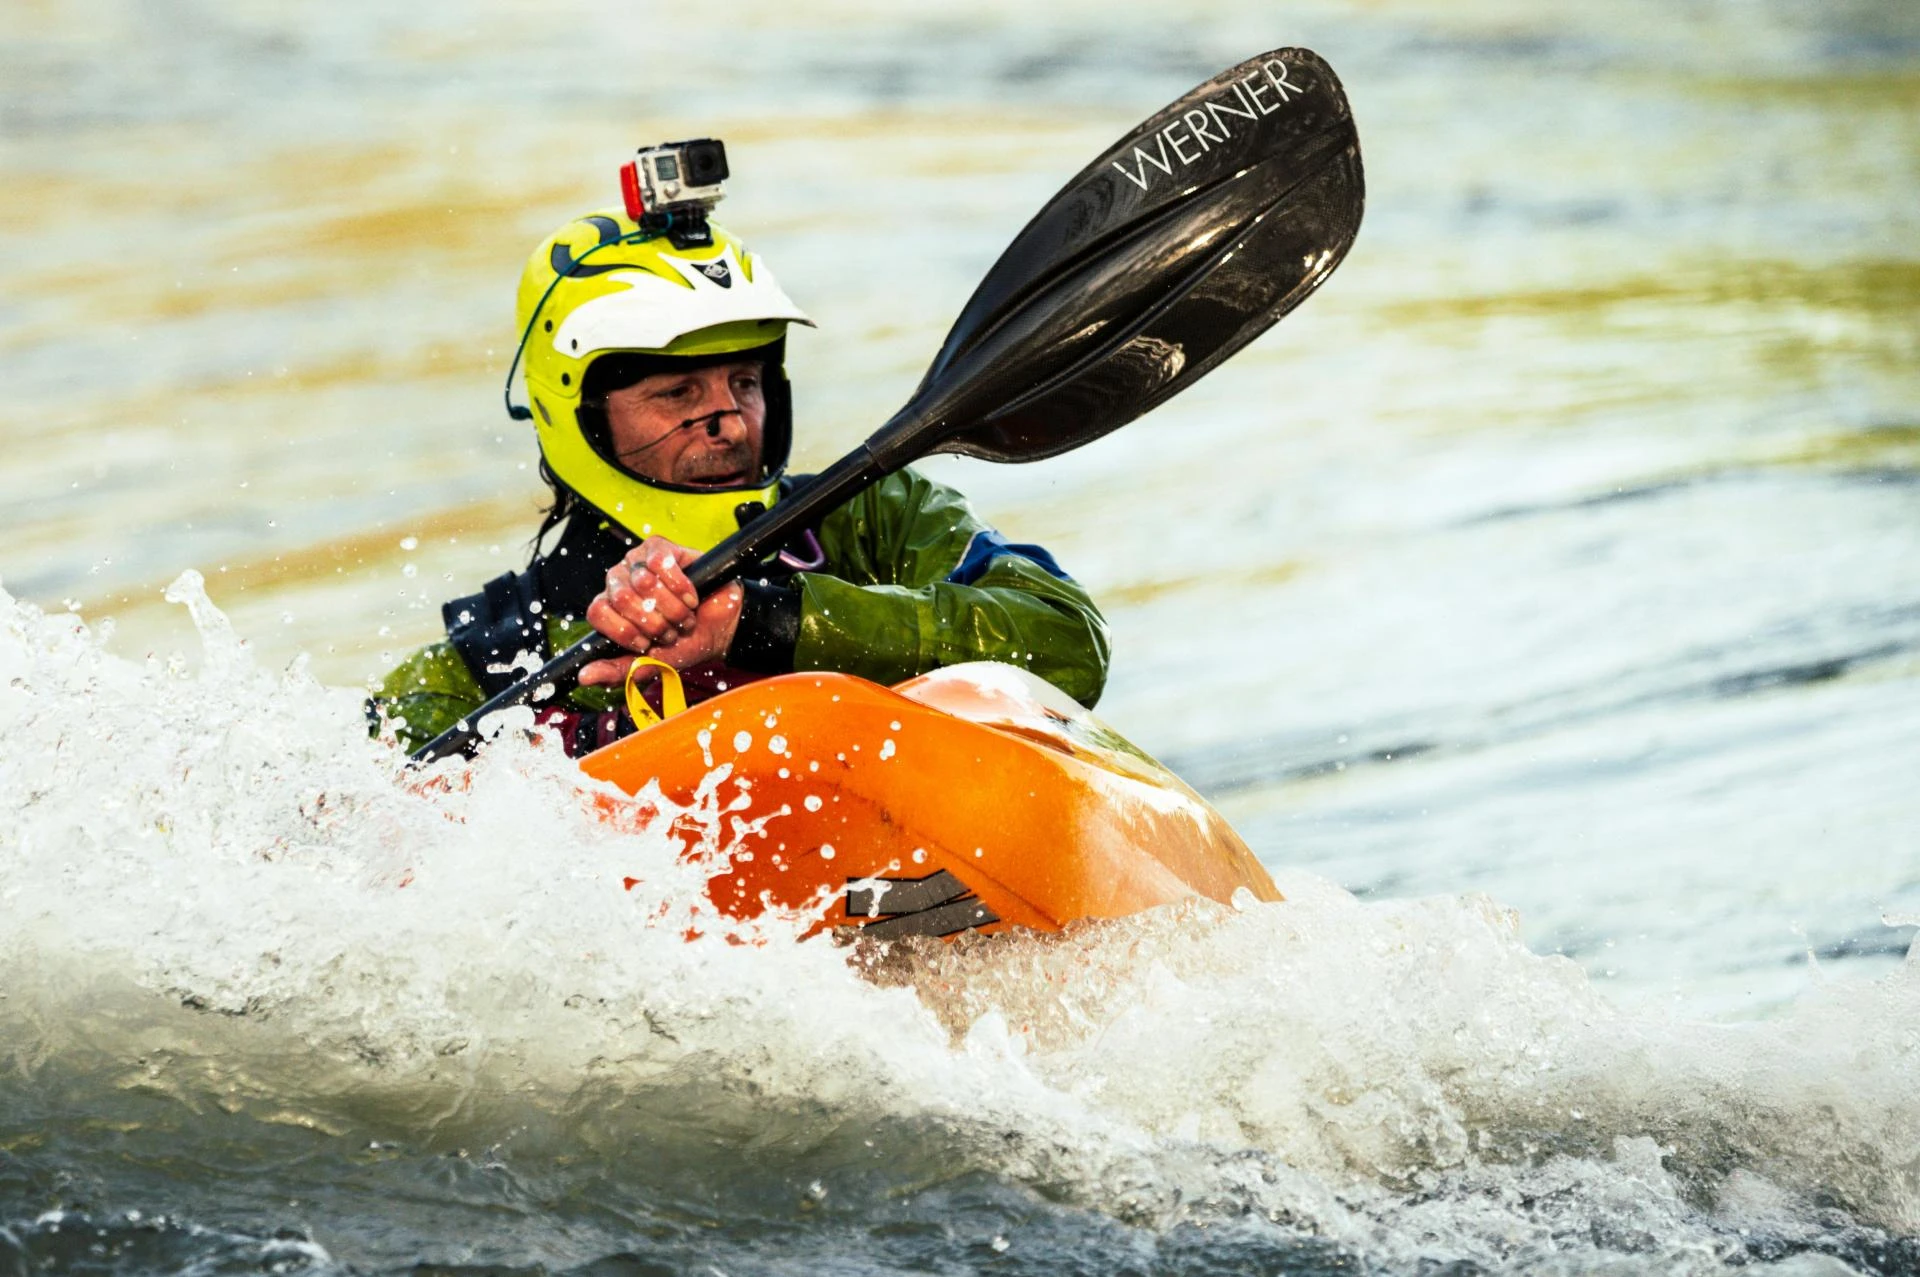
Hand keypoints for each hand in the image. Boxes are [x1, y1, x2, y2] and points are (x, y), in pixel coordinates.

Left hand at [580, 537, 742, 686]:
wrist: (722, 628)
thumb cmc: (685, 643)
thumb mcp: (651, 664)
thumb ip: (617, 672)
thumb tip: (585, 677)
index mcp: (610, 608)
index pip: (597, 612)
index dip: (624, 631)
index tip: (646, 643)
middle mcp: (618, 581)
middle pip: (621, 598)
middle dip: (654, 623)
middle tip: (671, 631)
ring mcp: (637, 561)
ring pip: (643, 581)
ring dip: (672, 607)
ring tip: (684, 615)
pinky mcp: (659, 547)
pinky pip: (660, 562)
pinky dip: (681, 586)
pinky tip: (691, 596)